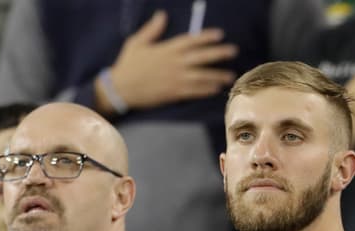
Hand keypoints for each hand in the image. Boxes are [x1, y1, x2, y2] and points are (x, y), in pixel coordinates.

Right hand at [103, 10, 237, 112]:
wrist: (121, 88)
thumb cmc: (128, 64)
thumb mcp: (137, 42)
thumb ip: (152, 29)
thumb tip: (162, 14)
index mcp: (167, 49)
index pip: (191, 41)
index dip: (206, 37)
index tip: (220, 34)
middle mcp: (175, 63)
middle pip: (202, 57)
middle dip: (219, 53)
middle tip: (233, 51)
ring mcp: (176, 79)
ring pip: (202, 76)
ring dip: (217, 75)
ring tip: (231, 75)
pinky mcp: (174, 93)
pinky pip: (195, 91)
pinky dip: (207, 90)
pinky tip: (217, 89)